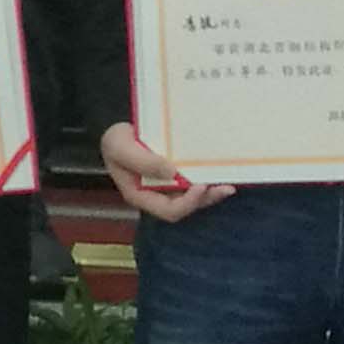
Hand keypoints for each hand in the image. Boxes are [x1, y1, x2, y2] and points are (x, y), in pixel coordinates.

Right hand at [99, 120, 232, 222]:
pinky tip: (219, 173)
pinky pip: (192, 183)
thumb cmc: (115, 141)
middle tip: (225, 187)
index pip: (168, 211)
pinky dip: (206, 180)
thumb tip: (172, 172)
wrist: (118, 133)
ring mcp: (165, 187)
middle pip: (185, 207)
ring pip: (191, 197)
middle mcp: (155, 196)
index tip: (200, 185)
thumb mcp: (121, 147)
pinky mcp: (173, 176)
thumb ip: (143, 161)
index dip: (188, 203)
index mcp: (140, 196)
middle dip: (205, 199)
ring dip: (210, 192)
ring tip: (228, 184)